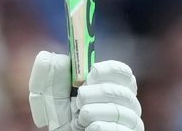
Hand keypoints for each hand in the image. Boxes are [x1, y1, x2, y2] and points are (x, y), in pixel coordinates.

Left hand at [28, 51, 143, 130]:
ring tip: (79, 117)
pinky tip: (88, 128)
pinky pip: (115, 129)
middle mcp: (128, 102)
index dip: (108, 70)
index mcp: (114, 84)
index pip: (123, 72)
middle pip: (119, 91)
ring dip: (90, 112)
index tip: (92, 73)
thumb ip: (51, 71)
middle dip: (91, 95)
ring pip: (117, 111)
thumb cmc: (60, 113)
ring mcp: (130, 121)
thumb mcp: (50, 90)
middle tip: (78, 101)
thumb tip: (53, 57)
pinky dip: (96, 127)